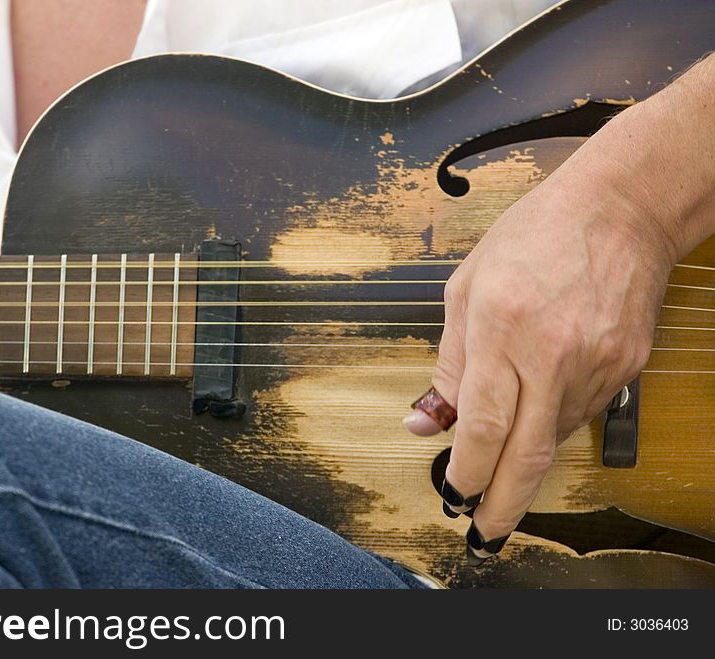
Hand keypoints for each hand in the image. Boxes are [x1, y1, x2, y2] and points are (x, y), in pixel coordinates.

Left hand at [404, 161, 674, 563]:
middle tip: (483, 535)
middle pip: (526, 456)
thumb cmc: (533, 237)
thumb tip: (423, 420)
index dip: (465, 471)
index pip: (482, 425)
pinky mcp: (623, 368)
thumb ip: (446, 362)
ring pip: (554, 439)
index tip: (452, 494)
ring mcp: (595, 364)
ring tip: (501, 459)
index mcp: (501, 328)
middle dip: (501, 506)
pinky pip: (580, 415)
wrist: (619, 211)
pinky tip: (538, 408)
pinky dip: (551, 424)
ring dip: (523, 459)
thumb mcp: (465, 288)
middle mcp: (552, 354)